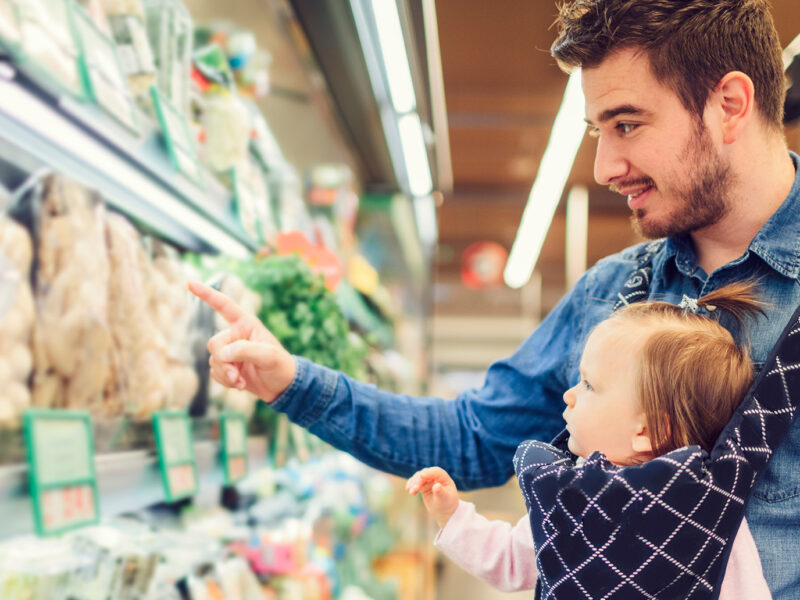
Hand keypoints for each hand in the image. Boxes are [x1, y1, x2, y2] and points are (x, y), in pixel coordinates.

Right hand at [188, 281, 295, 402]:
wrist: (281, 387)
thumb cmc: (280, 366)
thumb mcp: (268, 356)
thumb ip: (245, 351)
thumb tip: (222, 353)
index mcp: (246, 324)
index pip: (224, 306)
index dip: (207, 294)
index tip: (190, 283)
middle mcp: (235, 335)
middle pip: (214, 344)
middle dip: (224, 362)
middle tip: (237, 375)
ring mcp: (229, 351)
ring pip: (214, 361)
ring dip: (226, 374)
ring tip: (242, 382)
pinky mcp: (226, 367)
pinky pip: (215, 373)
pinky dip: (225, 381)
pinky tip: (240, 384)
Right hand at [406, 466, 459, 528]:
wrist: (443, 511)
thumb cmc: (447, 504)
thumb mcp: (444, 499)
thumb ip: (440, 492)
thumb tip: (436, 486)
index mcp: (444, 478)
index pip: (436, 472)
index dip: (429, 473)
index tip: (421, 476)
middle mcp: (436, 477)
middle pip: (425, 473)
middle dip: (419, 480)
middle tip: (414, 489)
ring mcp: (429, 480)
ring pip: (419, 477)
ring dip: (413, 482)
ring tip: (410, 492)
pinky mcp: (423, 485)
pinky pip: (415, 482)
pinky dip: (411, 484)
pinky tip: (408, 489)